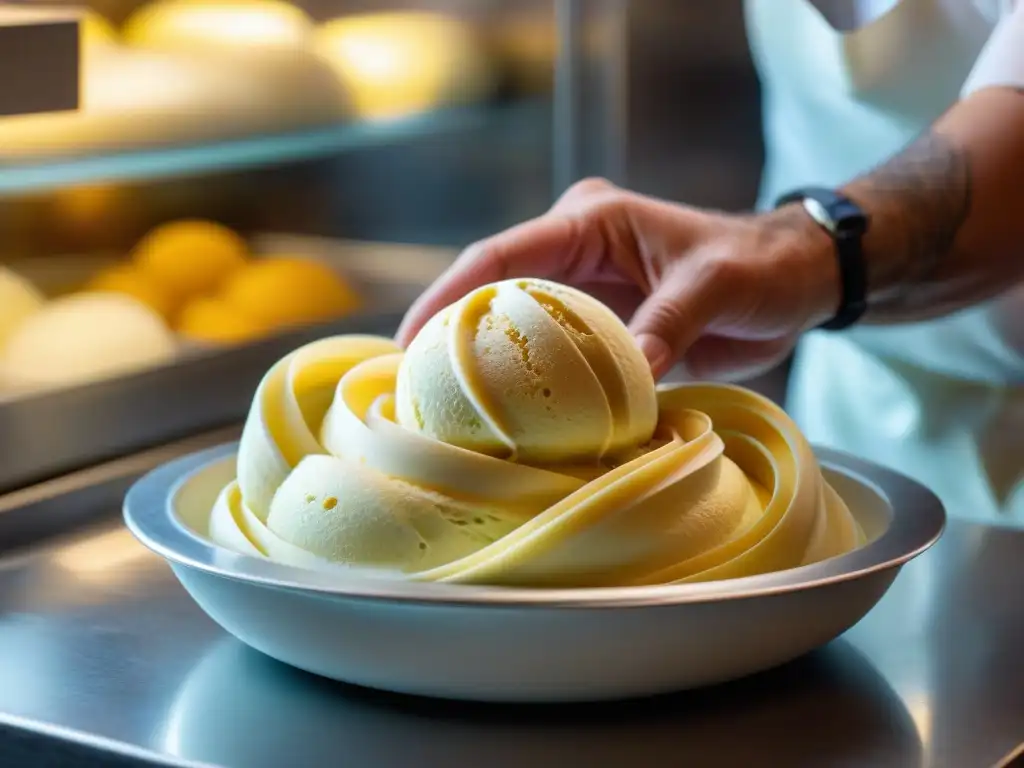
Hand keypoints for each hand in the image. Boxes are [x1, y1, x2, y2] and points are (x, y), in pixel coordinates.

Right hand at [397, 178, 838, 380]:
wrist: (795, 281)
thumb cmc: (758, 266)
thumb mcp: (714, 285)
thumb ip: (667, 323)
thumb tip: (626, 373)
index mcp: (589, 222)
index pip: (501, 253)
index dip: (449, 295)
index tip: (411, 341)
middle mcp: (576, 253)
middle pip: (495, 294)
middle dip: (454, 337)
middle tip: (417, 390)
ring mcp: (586, 293)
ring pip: (520, 331)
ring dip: (490, 366)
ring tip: (448, 413)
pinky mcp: (603, 329)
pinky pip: (557, 358)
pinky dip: (537, 386)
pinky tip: (513, 420)